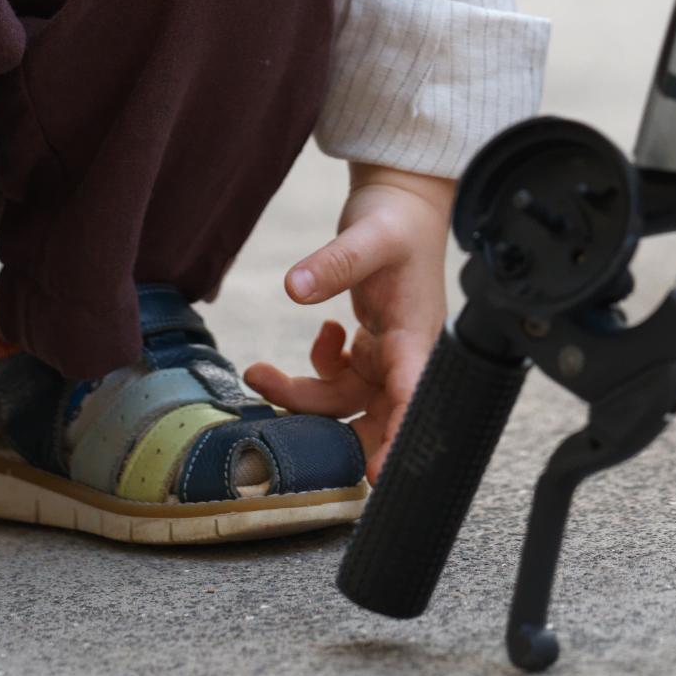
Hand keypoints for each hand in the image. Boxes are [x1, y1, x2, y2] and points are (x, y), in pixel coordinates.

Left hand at [243, 166, 454, 473]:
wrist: (402, 201)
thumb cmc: (398, 220)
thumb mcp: (367, 237)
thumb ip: (333, 263)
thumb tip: (294, 288)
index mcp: (415, 337)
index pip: (412, 398)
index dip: (399, 440)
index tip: (379, 474)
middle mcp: (406, 355)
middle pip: (376, 419)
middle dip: (330, 432)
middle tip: (285, 436)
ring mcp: (388, 354)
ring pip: (346, 402)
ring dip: (303, 394)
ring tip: (259, 372)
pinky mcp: (372, 346)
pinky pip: (340, 380)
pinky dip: (320, 368)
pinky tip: (321, 335)